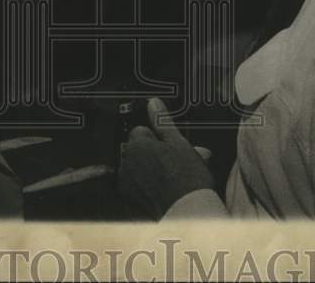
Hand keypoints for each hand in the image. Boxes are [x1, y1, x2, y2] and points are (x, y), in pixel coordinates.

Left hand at [116, 98, 213, 219]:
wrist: (188, 211)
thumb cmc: (187, 178)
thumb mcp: (179, 142)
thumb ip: (162, 121)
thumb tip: (154, 103)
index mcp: (137, 144)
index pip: (141, 131)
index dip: (158, 138)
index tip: (169, 146)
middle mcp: (126, 162)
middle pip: (138, 149)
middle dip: (153, 153)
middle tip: (173, 161)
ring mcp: (126, 181)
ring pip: (137, 166)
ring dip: (149, 168)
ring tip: (170, 176)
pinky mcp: (129, 198)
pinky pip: (135, 183)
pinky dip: (144, 184)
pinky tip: (162, 188)